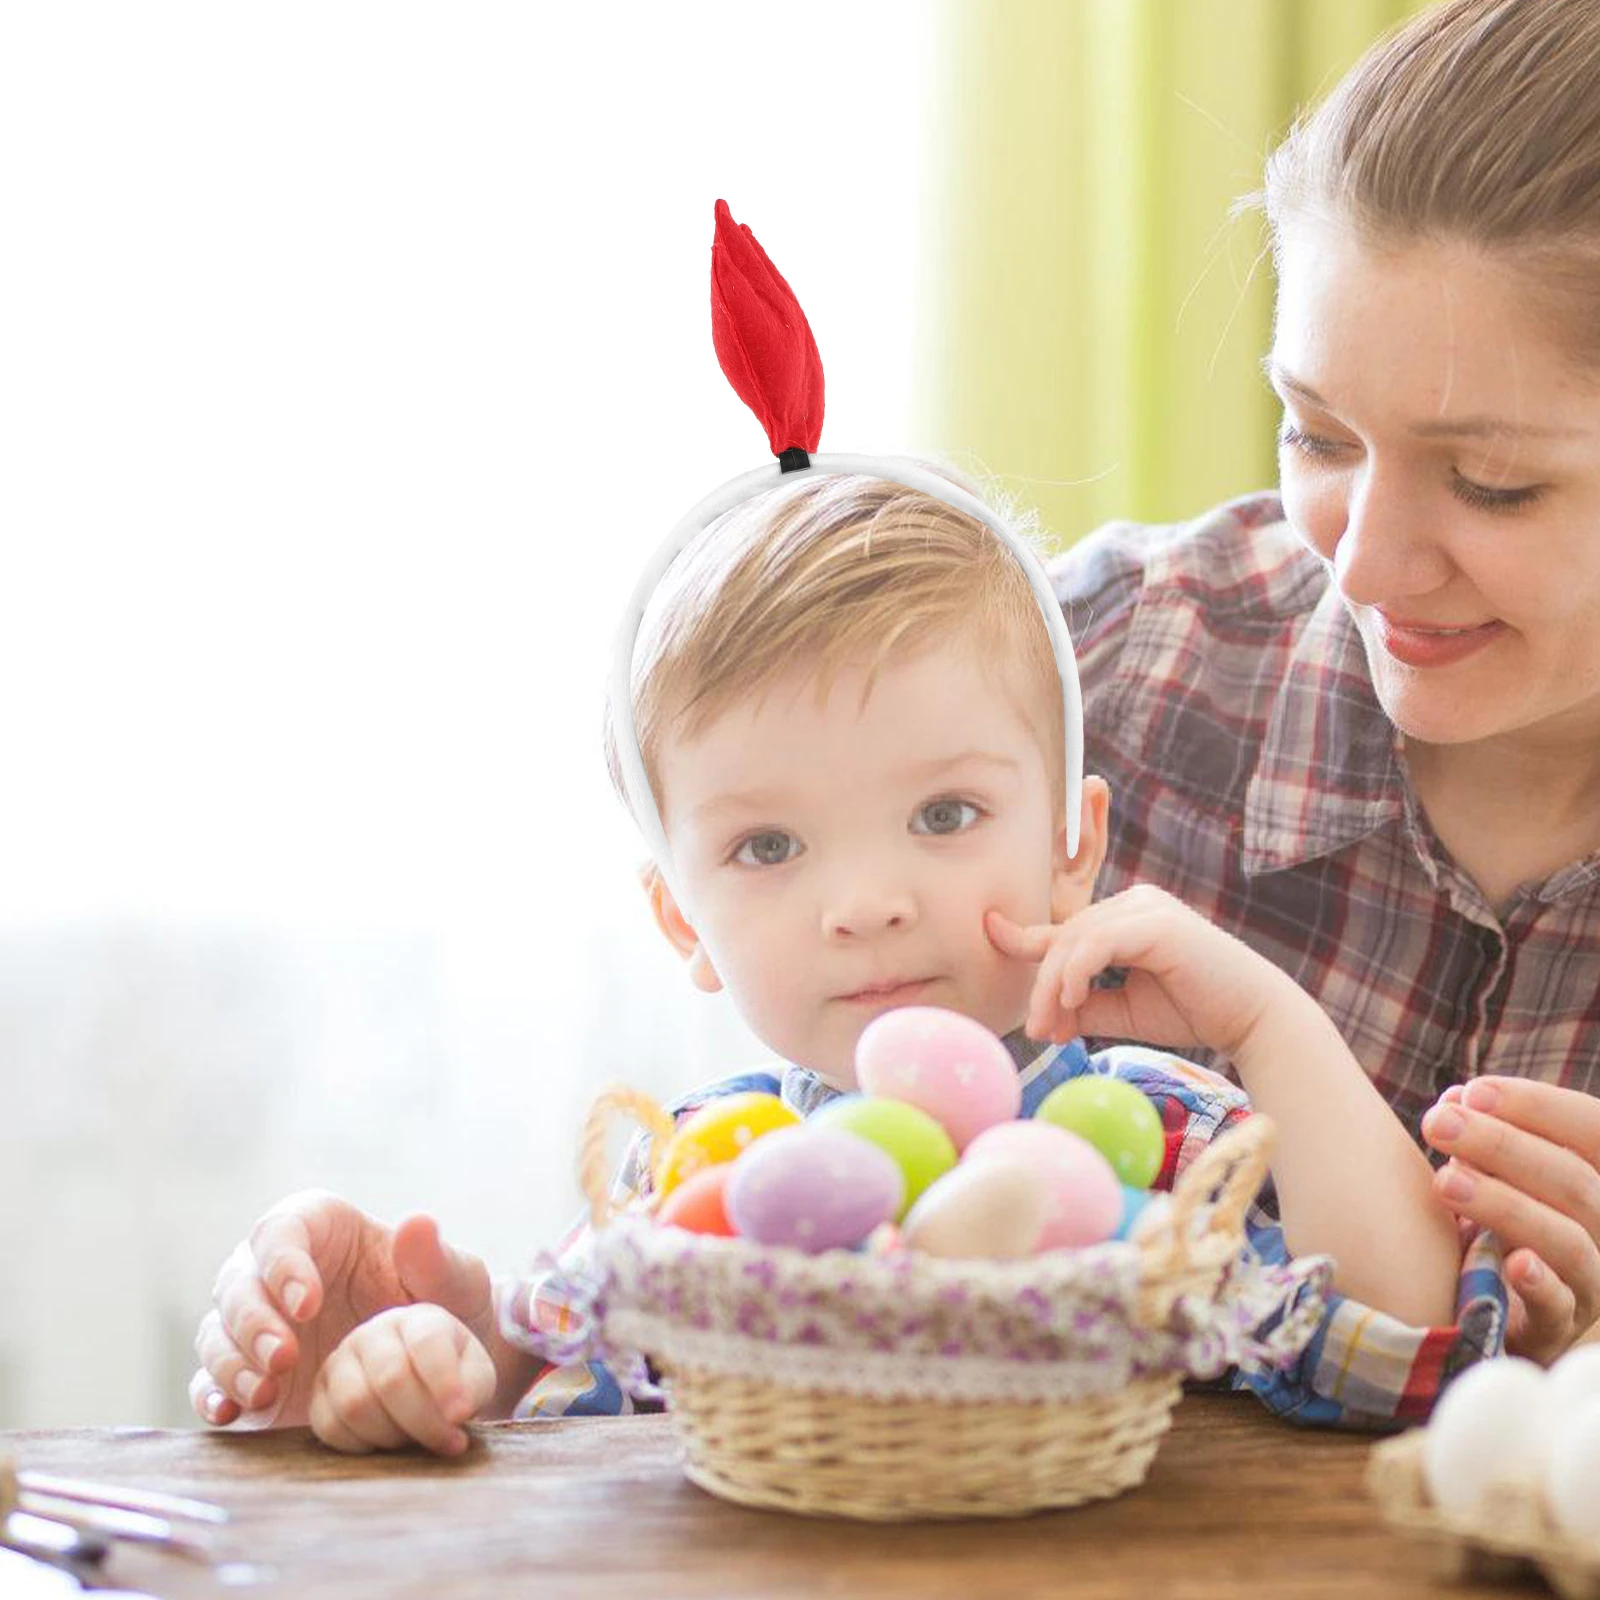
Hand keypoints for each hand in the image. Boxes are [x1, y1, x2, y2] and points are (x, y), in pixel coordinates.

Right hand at [188, 1192, 494, 1429]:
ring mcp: (254, 1323)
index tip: (309, 1302)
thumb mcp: (452, 1279)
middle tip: (286, 1357)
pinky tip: (229, 1412)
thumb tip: (417, 1223)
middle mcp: (272, 1270)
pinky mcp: (245, 1373)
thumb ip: (433, 1256)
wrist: (435, 1363)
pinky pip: (209, 1381)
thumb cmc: (442, 1301)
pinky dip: (212, 1395)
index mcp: (318, 1227)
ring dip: (234, 1361)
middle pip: (238, 1284)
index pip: (281, 1232)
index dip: (285, 1265)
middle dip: (255, 1321)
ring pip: (217, 1333)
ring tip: (267, 1388)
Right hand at [309, 1304, 496, 1455]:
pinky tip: (386, 1446)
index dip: (444, 1383)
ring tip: (416, 1441)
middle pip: (390, 1378)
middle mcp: (375, 1332)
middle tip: (448, 1442)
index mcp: (421, 1319)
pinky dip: (361, 1446)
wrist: (424, 1390)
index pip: (427, 1342)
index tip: (461, 1416)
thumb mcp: (478, 1376)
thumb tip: (455, 1413)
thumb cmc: (455, 1380)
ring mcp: (342, 1360)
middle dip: (423, 1421)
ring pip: (355, 1403)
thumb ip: (474, 1386)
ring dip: (391, 1435)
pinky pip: (328, 1426)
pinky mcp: (319, 1394)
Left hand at [986, 883, 1291, 1060]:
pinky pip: (1098, 942)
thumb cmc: (1193, 1011)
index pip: (1066, 929)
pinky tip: (1070, 1000)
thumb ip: (1083, 1006)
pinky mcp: (1155, 922)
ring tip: (1049, 1028)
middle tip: (1035, 1032)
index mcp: (1125, 917)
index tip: (989, 934)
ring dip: (1053, 987)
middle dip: (1041, 987)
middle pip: (1064, 938)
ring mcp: (1145, 907)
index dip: (1025, 937)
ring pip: (1076, 940)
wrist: (1251, 1018)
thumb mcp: (1123, 1010)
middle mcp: (1133, 902)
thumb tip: (1041, 1020)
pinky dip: (1077, 972)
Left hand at [1421, 1077, 1599, 1361]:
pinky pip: (1560, 1306)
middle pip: (1576, 1182)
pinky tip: (1509, 1261)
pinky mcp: (1558, 1329)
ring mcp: (1591, 1283)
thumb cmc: (1492, 1222)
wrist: (1485, 1308)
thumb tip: (1457, 1099)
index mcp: (1596, 1182)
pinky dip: (1538, 1281)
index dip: (1540, 1106)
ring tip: (1444, 1182)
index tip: (1473, 1091)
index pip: (1594, 1130)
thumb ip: (1481, 1135)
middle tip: (1439, 1123)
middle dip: (1503, 1146)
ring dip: (1505, 1204)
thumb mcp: (1493, 1173)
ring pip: (1569, 1240)